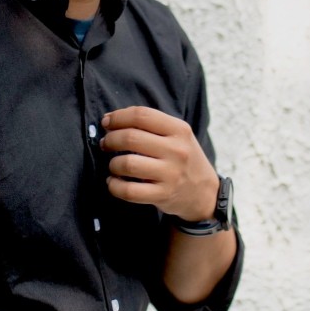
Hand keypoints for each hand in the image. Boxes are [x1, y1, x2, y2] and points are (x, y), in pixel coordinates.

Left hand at [100, 105, 218, 221]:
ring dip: (112, 164)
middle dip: (110, 140)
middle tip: (106, 144)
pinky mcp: (163, 195)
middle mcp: (177, 151)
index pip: (141, 115)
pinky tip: (113, 182)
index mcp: (179, 130)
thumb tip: (109, 119)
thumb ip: (150, 125)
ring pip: (127, 164)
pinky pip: (128, 191)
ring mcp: (171, 174)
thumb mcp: (177, 135)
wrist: (204, 193)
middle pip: (130, 138)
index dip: (118, 117)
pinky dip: (114, 186)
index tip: (107, 123)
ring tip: (113, 165)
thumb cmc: (182, 158)